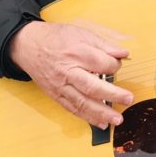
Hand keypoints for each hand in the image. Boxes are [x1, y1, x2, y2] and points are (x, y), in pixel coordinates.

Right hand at [8, 21, 132, 128]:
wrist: (27, 46)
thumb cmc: (54, 38)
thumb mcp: (79, 33)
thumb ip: (102, 44)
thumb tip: (123, 53)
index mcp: (76, 53)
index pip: (102, 63)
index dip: (114, 65)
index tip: (118, 65)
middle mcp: (67, 71)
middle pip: (92, 86)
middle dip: (113, 95)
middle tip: (128, 99)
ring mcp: (60, 86)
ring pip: (82, 102)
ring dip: (101, 113)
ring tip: (117, 119)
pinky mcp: (56, 95)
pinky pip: (72, 109)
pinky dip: (87, 117)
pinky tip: (101, 123)